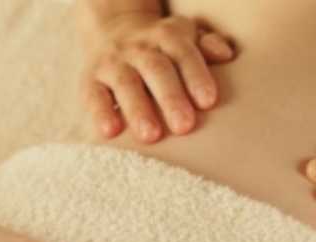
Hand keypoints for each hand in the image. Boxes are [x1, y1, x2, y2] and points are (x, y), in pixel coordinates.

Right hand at [80, 11, 235, 142]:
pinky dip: (100, 113)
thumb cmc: (163, 47)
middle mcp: (138, 47)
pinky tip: (110, 133)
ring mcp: (112, 63)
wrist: (113, 30)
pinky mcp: (90, 80)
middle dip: (170, 98)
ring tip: (151, 136)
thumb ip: (207, 45)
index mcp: (167, 36)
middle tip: (184, 126)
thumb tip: (226, 54)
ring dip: (138, 110)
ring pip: (125, 83)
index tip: (208, 102)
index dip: (196, 75)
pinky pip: (94, 95)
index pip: (183, 53)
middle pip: (156, 69)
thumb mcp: (186, 37)